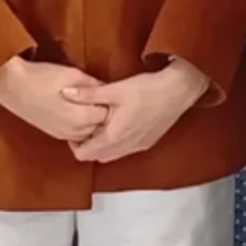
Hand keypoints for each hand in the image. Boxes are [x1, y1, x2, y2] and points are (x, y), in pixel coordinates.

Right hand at [0, 57, 108, 141]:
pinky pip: (75, 135)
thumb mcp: (76, 76)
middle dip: (103, 115)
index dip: (111, 103)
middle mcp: (73, 131)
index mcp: (81, 117)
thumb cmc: (43, 77)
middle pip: (100, 127)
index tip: (112, 94)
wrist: (13, 85)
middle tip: (105, 99)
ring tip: (92, 104)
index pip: (108, 115)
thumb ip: (95, 86)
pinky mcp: (53, 133)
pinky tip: (79, 111)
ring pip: (88, 133)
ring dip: (92, 122)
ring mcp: (61, 134)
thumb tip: (108, 90)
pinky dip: (81, 126)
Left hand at [63, 59, 209, 163]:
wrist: (180, 89)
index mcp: (114, 137)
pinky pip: (125, 150)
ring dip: (103, 144)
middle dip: (88, 144)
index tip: (76, 127)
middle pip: (97, 156)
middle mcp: (126, 147)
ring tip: (103, 123)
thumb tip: (65, 92)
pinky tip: (121, 123)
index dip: (74, 143)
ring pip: (112, 154)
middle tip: (87, 124)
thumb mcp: (115, 90)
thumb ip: (88, 95)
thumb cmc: (149, 89)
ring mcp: (138, 146)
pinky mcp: (148, 142)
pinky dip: (118, 142)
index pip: (84, 154)